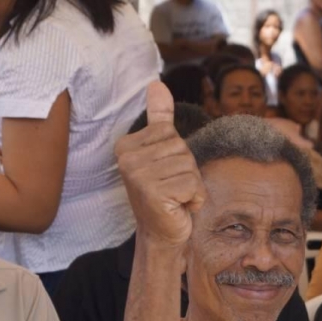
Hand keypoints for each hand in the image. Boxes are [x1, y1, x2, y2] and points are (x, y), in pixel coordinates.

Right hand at [115, 81, 205, 250]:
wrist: (163, 235)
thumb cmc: (166, 195)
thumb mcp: (163, 153)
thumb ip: (160, 119)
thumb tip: (157, 84)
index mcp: (126, 146)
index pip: (170, 134)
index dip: (178, 157)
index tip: (164, 175)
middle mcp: (127, 159)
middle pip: (182, 149)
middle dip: (188, 172)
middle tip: (173, 190)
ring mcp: (138, 176)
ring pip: (189, 167)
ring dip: (192, 186)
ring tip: (176, 199)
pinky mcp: (154, 192)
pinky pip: (193, 184)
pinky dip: (194, 198)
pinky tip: (179, 207)